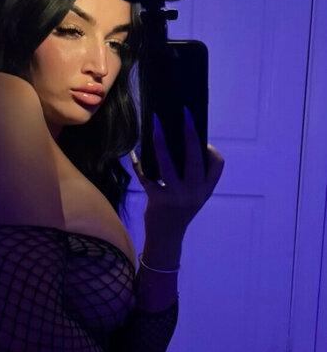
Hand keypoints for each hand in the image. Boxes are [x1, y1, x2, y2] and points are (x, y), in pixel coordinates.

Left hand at [131, 109, 224, 225]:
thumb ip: (192, 175)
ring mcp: (176, 196)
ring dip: (160, 142)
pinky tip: (134, 154)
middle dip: (189, 134)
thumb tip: (178, 141)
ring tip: (156, 123)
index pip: (217, 165)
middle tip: (185, 113)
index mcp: (205, 189)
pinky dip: (139, 164)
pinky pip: (146, 176)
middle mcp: (194, 192)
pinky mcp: (157, 200)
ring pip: (167, 164)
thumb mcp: (193, 195)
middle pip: (194, 158)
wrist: (166, 238)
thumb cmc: (178, 211)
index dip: (211, 151)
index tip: (203, 141)